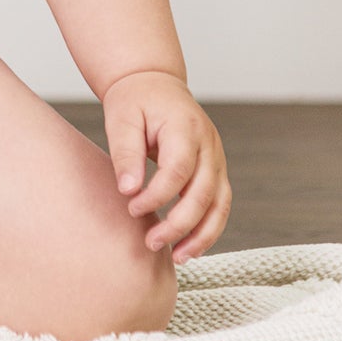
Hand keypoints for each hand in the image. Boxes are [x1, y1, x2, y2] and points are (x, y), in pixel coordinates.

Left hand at [102, 69, 230, 264]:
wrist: (154, 83)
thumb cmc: (135, 100)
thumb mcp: (122, 118)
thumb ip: (126, 153)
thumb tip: (128, 191)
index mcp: (185, 127)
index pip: (178, 170)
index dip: (157, 196)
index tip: (131, 208)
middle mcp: (209, 144)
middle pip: (203, 193)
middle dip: (179, 224)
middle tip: (150, 242)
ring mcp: (217, 158)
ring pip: (220, 204)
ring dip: (202, 235)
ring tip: (178, 258)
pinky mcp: (216, 170)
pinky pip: (219, 204)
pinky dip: (208, 228)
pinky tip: (189, 248)